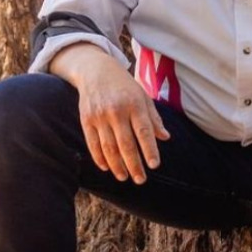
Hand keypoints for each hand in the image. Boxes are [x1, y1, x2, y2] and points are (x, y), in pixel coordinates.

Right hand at [51, 43, 169, 183]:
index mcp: (134, 104)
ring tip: (124, 177)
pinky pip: (93, 144)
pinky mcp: (86, 120)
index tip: (155, 165)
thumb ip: (154, 118)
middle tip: (141, 180)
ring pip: (109, 147)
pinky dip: (100, 158)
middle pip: (126, 144)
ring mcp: (99, 116)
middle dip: (134, 165)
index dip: (150, 150)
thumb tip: (165, 137)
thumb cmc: (125, 86)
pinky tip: (107, 168)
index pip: (144, 131)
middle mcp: (116, 111)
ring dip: (117, 165)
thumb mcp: (143, 96)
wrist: (96, 71)